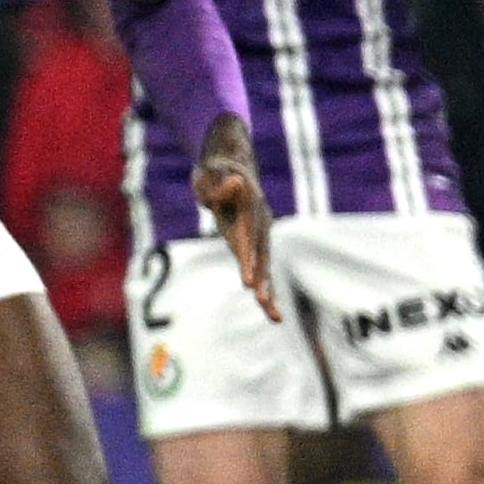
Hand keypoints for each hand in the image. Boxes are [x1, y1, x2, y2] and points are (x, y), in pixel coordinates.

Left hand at [195, 123, 279, 319]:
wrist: (229, 167)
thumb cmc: (212, 173)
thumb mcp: (208, 174)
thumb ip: (218, 184)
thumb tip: (236, 182)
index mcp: (249, 206)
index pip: (249, 236)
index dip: (248, 258)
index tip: (248, 281)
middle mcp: (260, 222)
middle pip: (262, 254)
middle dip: (262, 279)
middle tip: (262, 301)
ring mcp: (261, 233)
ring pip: (266, 264)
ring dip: (269, 290)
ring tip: (274, 316)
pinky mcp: (256, 242)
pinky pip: (262, 266)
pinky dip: (267, 287)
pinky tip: (272, 312)